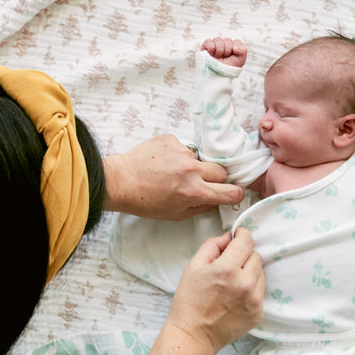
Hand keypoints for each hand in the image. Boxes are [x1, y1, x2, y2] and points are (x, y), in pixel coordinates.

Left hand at [104, 134, 243, 218]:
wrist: (120, 181)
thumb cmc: (145, 202)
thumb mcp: (176, 214)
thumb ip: (201, 207)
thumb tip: (217, 200)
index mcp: (195, 191)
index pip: (231, 192)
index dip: (235, 194)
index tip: (232, 193)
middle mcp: (192, 170)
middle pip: (221, 171)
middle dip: (215, 178)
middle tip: (200, 183)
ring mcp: (182, 152)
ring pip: (200, 159)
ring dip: (193, 166)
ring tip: (174, 172)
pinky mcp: (171, 140)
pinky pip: (184, 148)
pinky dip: (177, 156)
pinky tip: (164, 163)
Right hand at [169, 228, 264, 354]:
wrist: (193, 335)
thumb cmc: (189, 301)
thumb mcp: (193, 266)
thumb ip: (212, 245)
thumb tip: (229, 237)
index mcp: (228, 269)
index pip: (246, 241)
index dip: (242, 235)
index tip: (238, 236)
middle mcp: (245, 283)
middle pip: (256, 256)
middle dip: (244, 256)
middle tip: (229, 265)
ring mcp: (254, 300)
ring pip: (260, 273)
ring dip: (249, 273)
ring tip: (231, 283)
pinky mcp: (258, 313)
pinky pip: (260, 292)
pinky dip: (251, 290)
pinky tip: (235, 297)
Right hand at [201, 37, 247, 68]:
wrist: (218, 77)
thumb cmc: (228, 69)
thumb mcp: (240, 60)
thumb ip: (243, 50)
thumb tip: (234, 46)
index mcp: (231, 47)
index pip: (235, 41)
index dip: (235, 49)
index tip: (233, 57)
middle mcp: (223, 45)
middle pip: (227, 40)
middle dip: (227, 51)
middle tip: (224, 59)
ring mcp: (214, 46)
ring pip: (218, 40)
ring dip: (219, 50)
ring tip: (217, 58)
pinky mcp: (205, 48)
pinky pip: (209, 42)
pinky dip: (211, 48)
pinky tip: (212, 55)